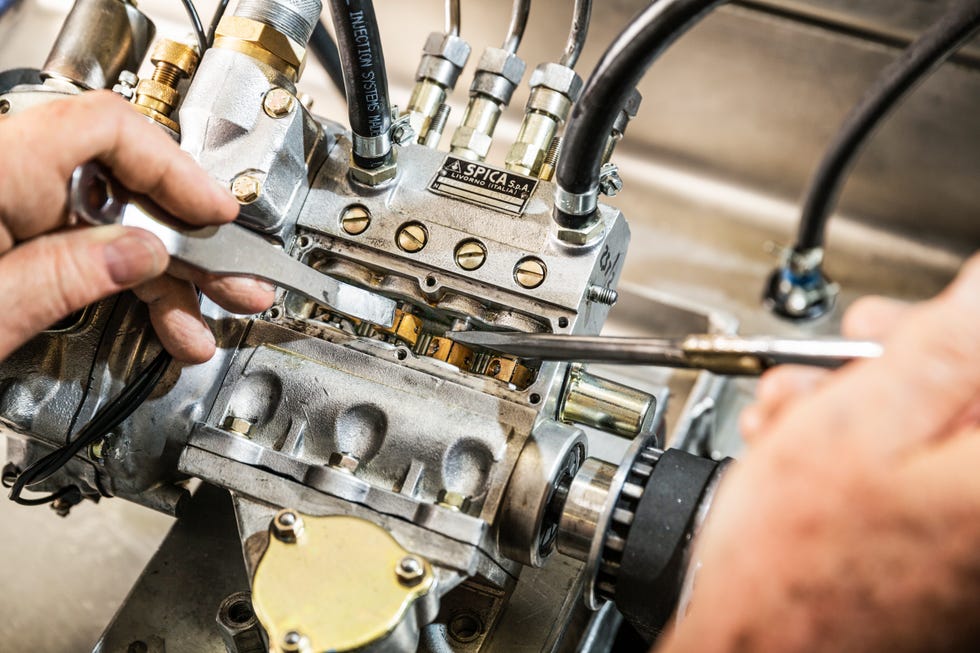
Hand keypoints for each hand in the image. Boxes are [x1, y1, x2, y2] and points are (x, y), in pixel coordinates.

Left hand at [0, 91, 273, 362]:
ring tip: (203, 326)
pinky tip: (160, 322)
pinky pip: (78, 249)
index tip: (220, 213)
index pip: (106, 128)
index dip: (178, 169)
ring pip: (107, 226)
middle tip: (237, 282)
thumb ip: (68, 276)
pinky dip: (122, 286)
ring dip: (166, 278)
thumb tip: (146, 252)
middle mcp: (3, 177)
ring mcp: (6, 208)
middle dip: (188, 242)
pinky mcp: (7, 238)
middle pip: (120, 186)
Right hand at [659, 253, 979, 652]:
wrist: (758, 648)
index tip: (896, 328)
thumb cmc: (794, 563)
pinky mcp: (947, 551)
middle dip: (892, 361)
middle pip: (966, 392)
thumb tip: (979, 286)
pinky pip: (915, 473)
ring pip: (932, 429)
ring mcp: (974, 536)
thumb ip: (940, 344)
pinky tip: (806, 451)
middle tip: (840, 361)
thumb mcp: (855, 424)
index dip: (943, 326)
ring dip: (858, 404)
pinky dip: (861, 450)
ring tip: (796, 417)